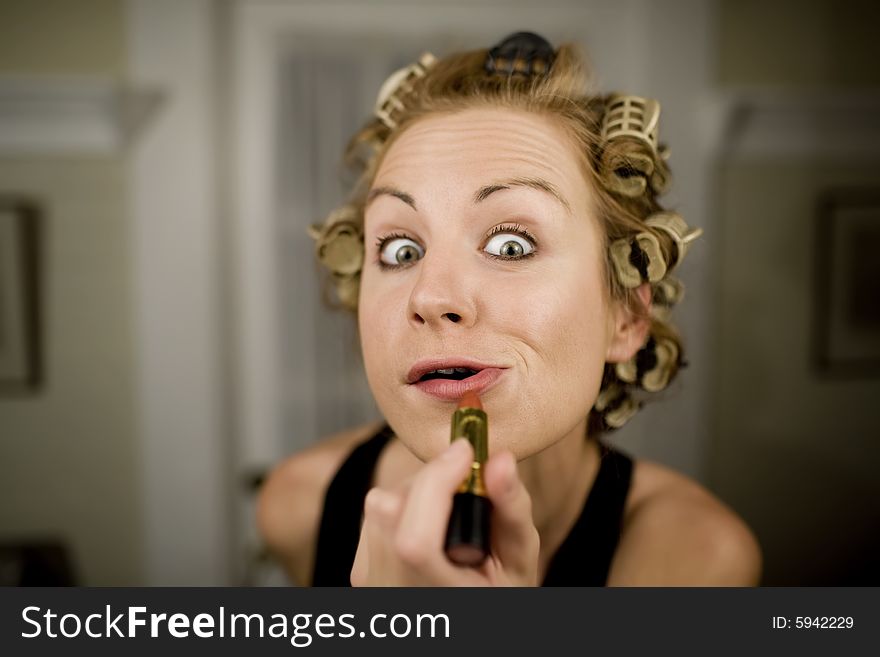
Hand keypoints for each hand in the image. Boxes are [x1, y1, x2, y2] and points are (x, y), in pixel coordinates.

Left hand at [350, 439, 539, 585]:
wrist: (459, 628)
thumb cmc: (496, 596)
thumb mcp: (518, 564)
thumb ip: (511, 512)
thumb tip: (500, 459)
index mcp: (433, 597)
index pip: (414, 541)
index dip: (436, 484)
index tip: (468, 451)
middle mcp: (391, 592)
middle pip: (393, 509)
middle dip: (433, 479)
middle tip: (469, 481)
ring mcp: (369, 581)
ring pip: (381, 504)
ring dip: (418, 491)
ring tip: (452, 513)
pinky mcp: (359, 568)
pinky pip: (374, 516)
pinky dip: (404, 506)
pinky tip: (431, 526)